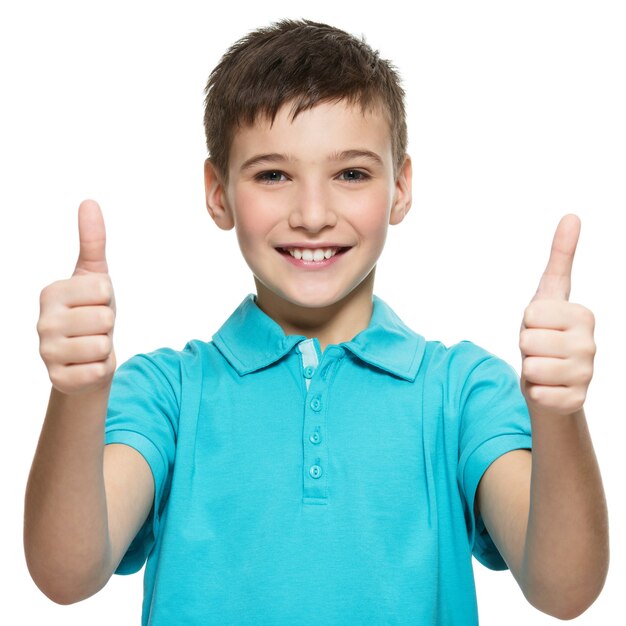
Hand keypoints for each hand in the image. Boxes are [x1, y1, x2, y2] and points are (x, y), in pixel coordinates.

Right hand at [37, 200, 116, 394]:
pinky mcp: (58, 379)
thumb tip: (89, 202)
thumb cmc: (91, 312)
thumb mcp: (95, 275)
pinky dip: (101, 369)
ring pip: (103, 345)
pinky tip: (87, 365)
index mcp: (50, 293)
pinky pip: (99, 370)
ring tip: (91, 345)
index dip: (108, 298)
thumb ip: (92, 240)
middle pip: (105, 317)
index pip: (103, 288)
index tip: (94, 304)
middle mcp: (42, 322)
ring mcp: (46, 353)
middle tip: (94, 329)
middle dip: (108, 325)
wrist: (87, 358)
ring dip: (105, 348)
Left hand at [519, 214, 595, 415]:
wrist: (550, 378)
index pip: (532, 314)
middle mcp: (591, 344)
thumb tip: (572, 215)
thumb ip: (560, 256)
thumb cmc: (546, 333)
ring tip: (543, 367)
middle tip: (540, 350)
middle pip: (528, 339)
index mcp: (584, 316)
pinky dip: (535, 391)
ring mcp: (586, 374)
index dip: (527, 322)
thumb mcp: (549, 294)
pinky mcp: (575, 400)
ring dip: (529, 369)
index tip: (541, 326)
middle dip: (525, 346)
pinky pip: (537, 393)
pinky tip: (548, 387)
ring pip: (531, 367)